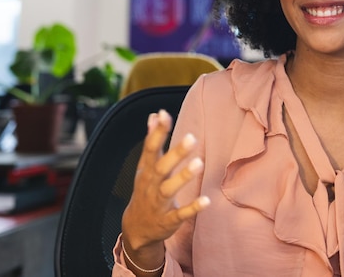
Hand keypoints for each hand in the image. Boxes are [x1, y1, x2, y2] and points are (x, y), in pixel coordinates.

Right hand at [121, 109, 209, 267]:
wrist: (137, 228)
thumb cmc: (146, 190)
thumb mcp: (146, 166)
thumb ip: (152, 141)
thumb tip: (154, 115)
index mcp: (147, 170)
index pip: (150, 149)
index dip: (157, 132)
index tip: (164, 114)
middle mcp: (151, 185)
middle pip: (161, 167)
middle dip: (175, 153)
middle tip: (192, 137)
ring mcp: (159, 203)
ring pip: (169, 189)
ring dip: (184, 176)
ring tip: (200, 163)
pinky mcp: (169, 220)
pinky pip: (181, 214)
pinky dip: (193, 208)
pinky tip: (206, 200)